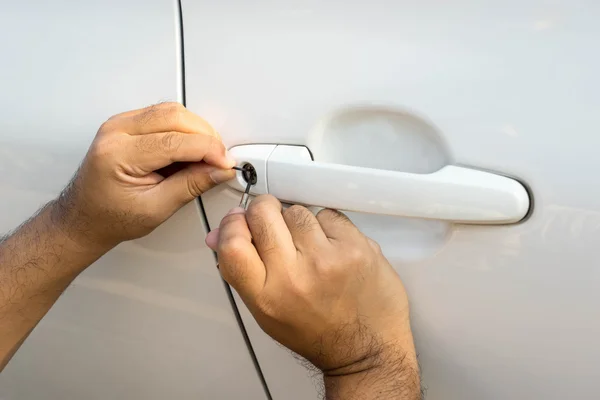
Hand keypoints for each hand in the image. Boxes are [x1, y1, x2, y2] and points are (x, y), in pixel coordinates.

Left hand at [55, 102, 234, 248]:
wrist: (85, 218)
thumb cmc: (110, 217)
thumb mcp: (156, 209)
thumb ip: (190, 186)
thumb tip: (219, 171)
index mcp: (118, 155)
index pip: (175, 141)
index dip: (208, 150)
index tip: (226, 163)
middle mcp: (116, 131)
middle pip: (175, 116)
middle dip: (205, 137)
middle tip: (219, 160)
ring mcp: (120, 124)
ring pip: (171, 110)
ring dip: (196, 130)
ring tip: (204, 157)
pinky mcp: (126, 123)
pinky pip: (162, 114)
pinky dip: (183, 128)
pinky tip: (188, 150)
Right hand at [206, 195, 418, 392]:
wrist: (369, 350)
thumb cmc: (318, 333)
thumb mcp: (267, 313)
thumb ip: (241, 271)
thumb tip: (218, 234)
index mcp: (266, 297)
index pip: (233, 244)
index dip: (232, 224)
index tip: (239, 221)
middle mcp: (295, 276)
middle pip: (263, 214)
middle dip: (264, 212)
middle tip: (275, 225)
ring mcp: (328, 259)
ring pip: (297, 211)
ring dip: (299, 223)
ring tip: (311, 248)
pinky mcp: (357, 247)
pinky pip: (329, 215)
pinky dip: (328, 227)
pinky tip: (334, 249)